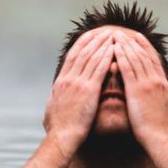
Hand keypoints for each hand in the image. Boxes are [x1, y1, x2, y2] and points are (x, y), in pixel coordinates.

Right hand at [43, 27, 113, 158]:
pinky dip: (106, 57)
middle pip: (82, 52)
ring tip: (112, 35)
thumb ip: (56, 97)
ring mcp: (78, 83)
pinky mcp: (88, 91)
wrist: (62, 137)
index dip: (82, 44)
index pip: (72, 56)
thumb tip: (55, 93)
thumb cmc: (59, 128)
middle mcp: (68, 79)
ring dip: (102, 44)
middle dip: (94, 40)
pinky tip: (113, 50)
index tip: (90, 36)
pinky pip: (99, 69)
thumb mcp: (53, 107)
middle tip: (104, 31)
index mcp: (61, 82)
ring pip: (91, 57)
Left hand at [113, 30, 167, 147]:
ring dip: (124, 45)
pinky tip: (114, 49)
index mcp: (163, 85)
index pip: (153, 60)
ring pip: (135, 59)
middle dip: (131, 41)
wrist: (159, 139)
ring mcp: (147, 84)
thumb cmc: (163, 130)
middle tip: (121, 32)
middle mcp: (156, 81)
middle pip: (143, 55)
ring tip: (115, 36)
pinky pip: (128, 69)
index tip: (137, 36)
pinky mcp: (137, 91)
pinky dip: (121, 57)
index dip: (144, 46)